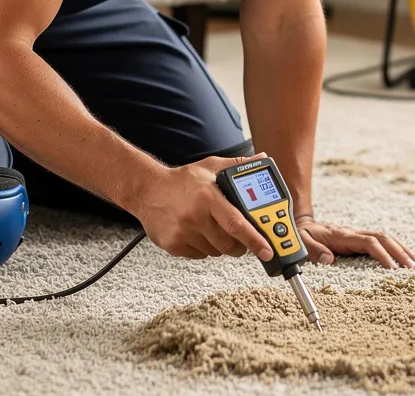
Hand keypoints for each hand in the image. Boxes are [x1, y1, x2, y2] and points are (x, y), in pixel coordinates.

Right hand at [129, 153, 275, 261]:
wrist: (146, 190)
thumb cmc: (181, 180)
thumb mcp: (210, 167)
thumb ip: (237, 166)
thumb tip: (262, 159)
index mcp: (208, 198)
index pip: (237, 224)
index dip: (255, 240)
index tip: (268, 251)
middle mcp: (195, 217)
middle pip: (228, 244)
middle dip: (241, 246)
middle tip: (242, 240)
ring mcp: (183, 233)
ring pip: (215, 252)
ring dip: (221, 245)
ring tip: (213, 228)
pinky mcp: (173, 245)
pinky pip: (199, 255)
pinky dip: (204, 248)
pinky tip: (197, 232)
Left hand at [295, 216, 414, 268]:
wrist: (302, 224)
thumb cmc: (303, 235)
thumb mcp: (302, 241)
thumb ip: (313, 250)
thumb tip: (329, 259)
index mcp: (342, 235)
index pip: (368, 242)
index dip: (381, 254)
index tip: (392, 268)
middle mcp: (354, 233)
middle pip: (383, 237)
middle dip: (399, 251)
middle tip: (411, 267)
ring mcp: (358, 235)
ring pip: (386, 238)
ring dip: (401, 248)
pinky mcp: (360, 239)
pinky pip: (382, 242)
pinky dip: (396, 248)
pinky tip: (406, 257)